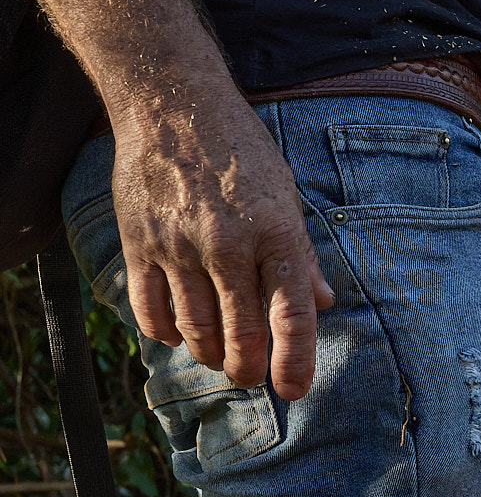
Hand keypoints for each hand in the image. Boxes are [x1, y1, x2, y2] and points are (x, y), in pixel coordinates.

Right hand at [108, 87, 332, 401]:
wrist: (173, 105)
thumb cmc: (240, 153)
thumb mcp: (287, 196)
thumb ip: (302, 255)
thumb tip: (323, 304)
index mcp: (277, 234)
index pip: (292, 315)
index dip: (295, 361)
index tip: (295, 391)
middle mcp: (229, 245)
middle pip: (242, 334)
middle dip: (249, 369)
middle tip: (252, 378)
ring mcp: (180, 247)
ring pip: (195, 330)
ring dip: (211, 355)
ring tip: (221, 359)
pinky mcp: (140, 244)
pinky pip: (150, 309)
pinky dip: (165, 332)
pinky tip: (178, 334)